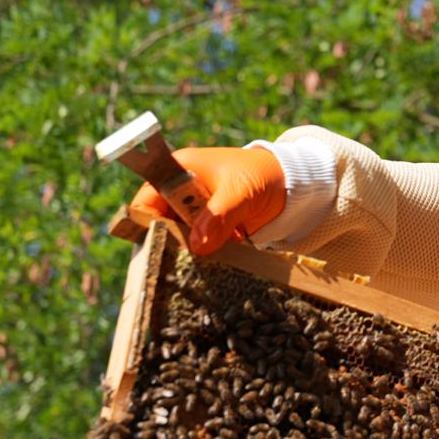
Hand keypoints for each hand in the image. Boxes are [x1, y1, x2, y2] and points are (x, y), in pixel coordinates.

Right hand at [128, 146, 285, 254]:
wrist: (292, 184)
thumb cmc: (261, 175)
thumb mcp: (240, 192)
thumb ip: (219, 216)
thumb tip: (198, 245)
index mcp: (178, 171)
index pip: (146, 200)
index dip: (146, 223)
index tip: (158, 245)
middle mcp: (181, 192)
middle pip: (160, 223)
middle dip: (170, 242)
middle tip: (181, 260)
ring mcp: (196, 211)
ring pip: (180, 237)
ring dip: (189, 251)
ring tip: (198, 266)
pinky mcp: (210, 228)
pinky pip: (199, 245)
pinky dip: (205, 255)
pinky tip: (213, 265)